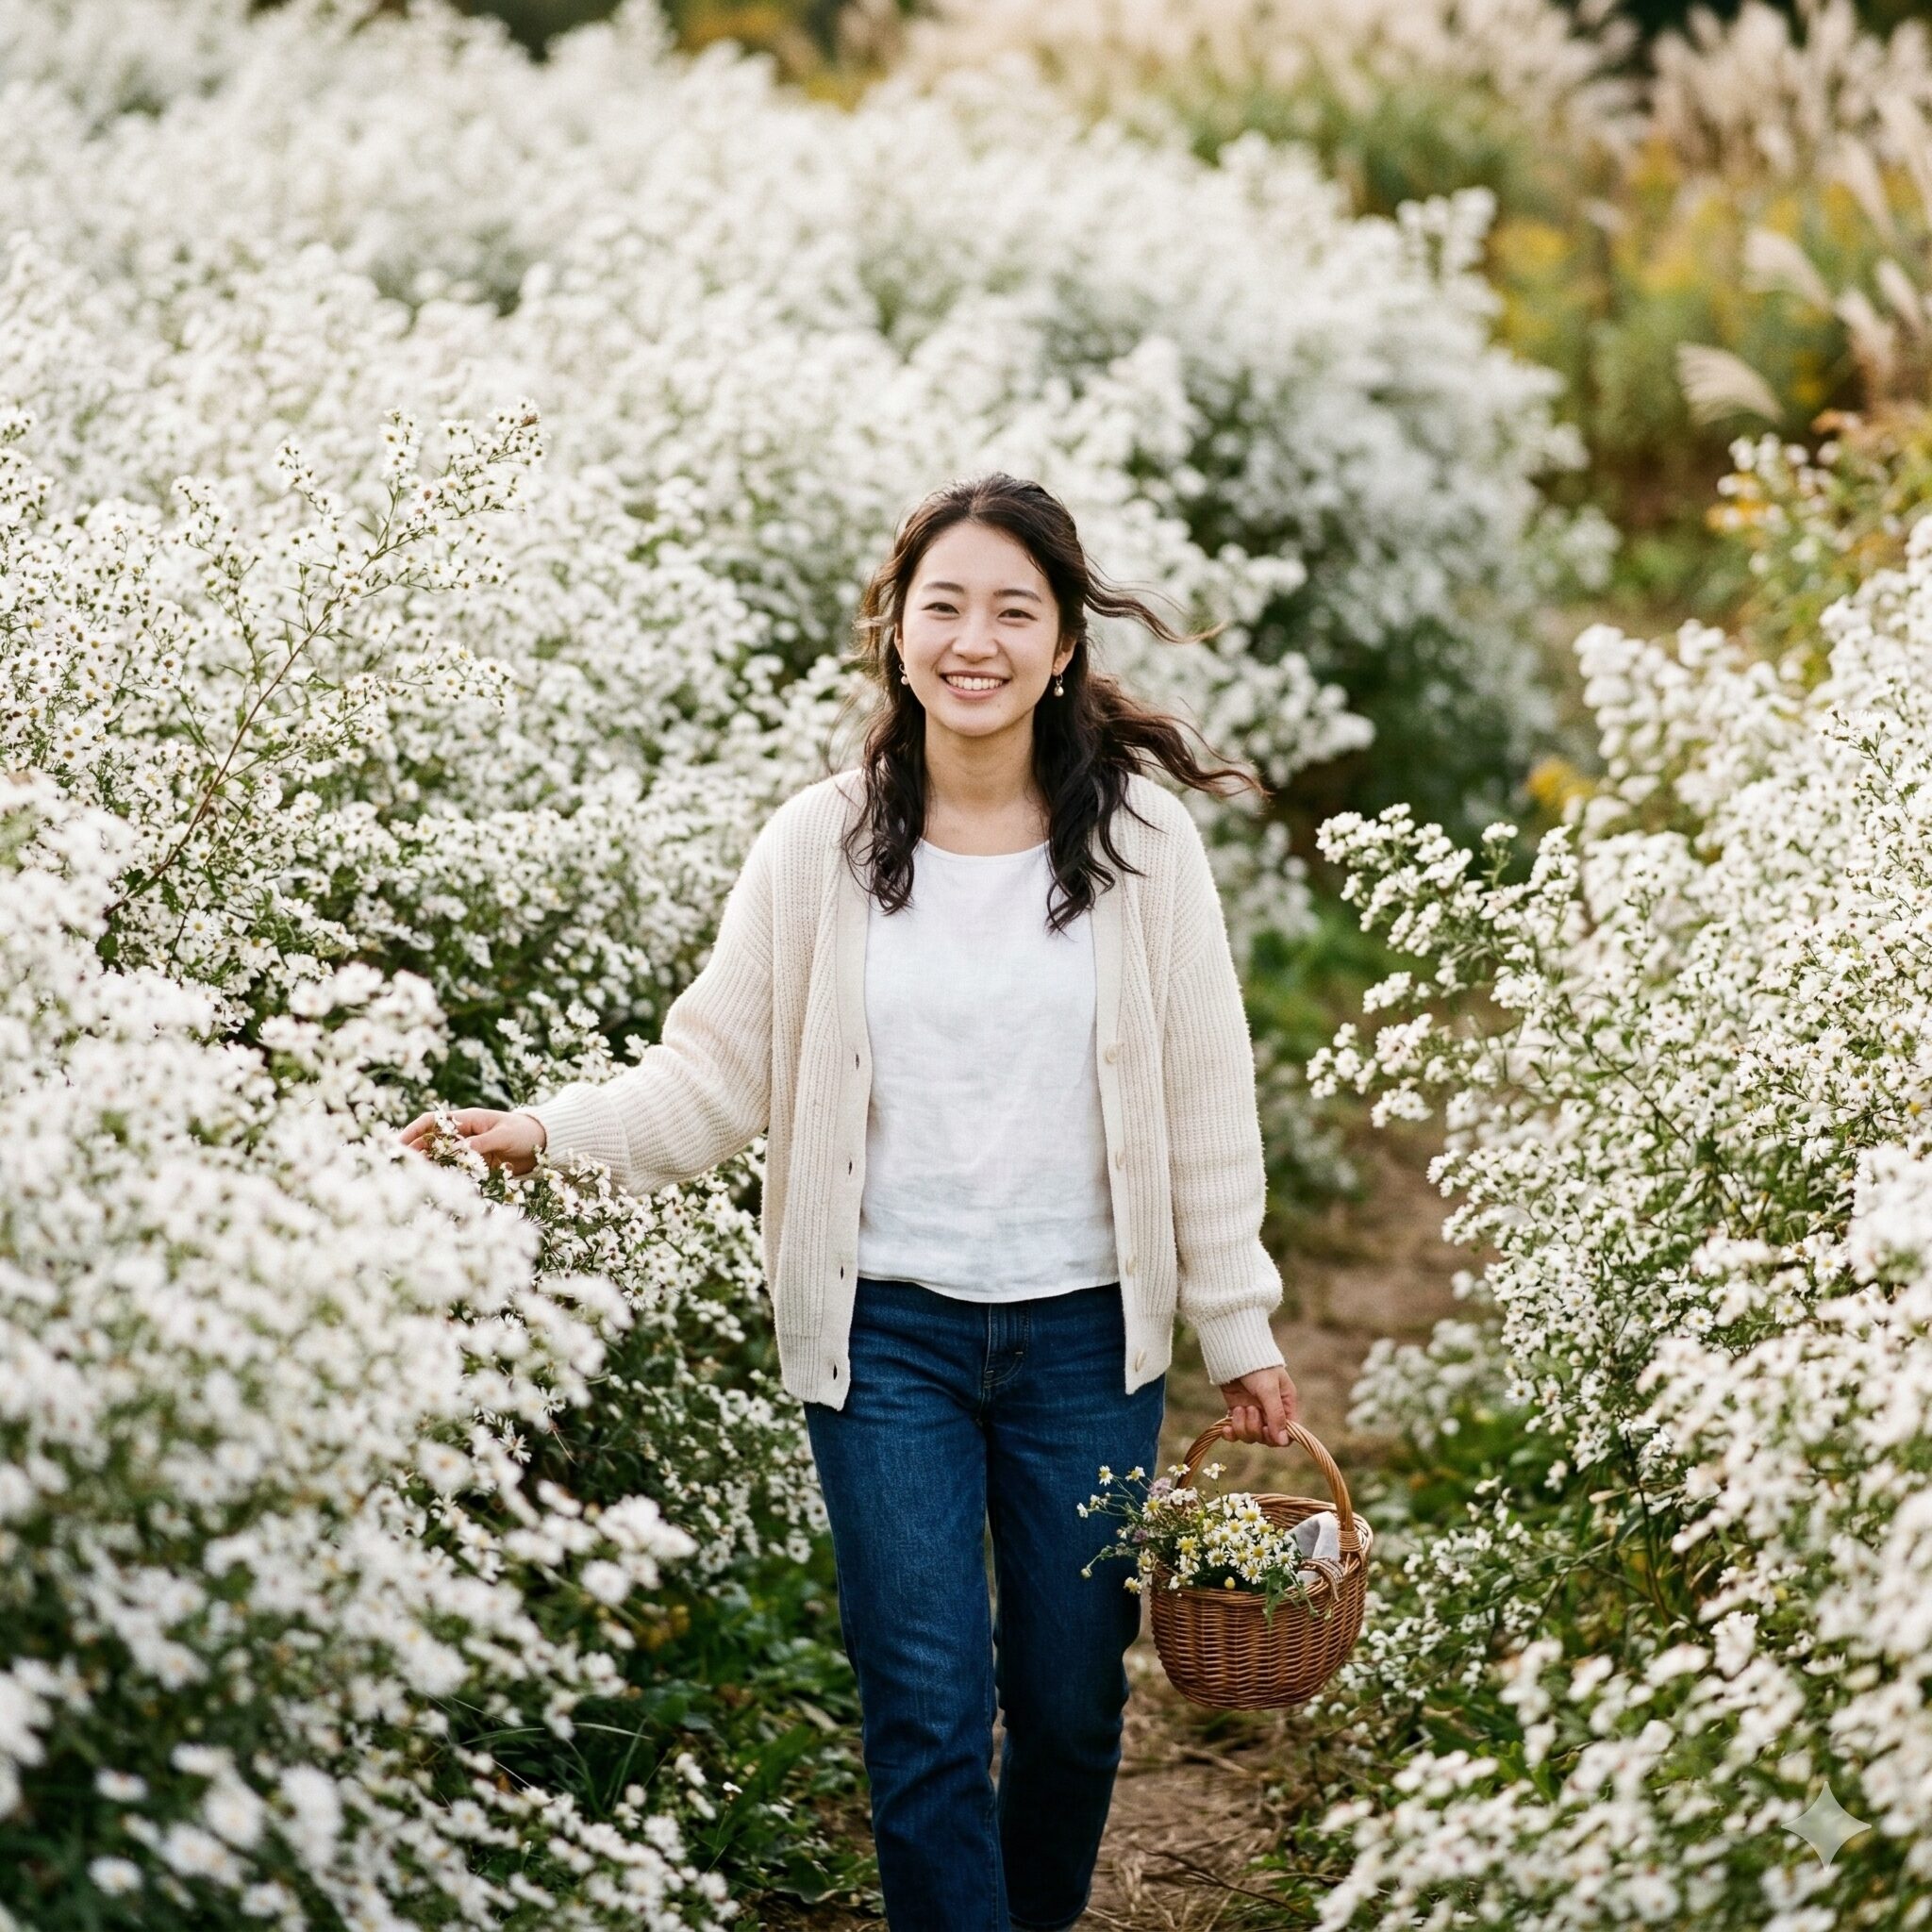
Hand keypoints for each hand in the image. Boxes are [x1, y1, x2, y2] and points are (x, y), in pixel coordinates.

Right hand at [396, 1106, 546, 1176]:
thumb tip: (461, 1149)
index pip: (433, 1121)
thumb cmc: (524, 1132)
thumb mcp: (504, 1135)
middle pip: (431, 1140)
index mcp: (467, 1118)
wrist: (542, 1143)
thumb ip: (483, 1142)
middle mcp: (463, 1133)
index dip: (413, 1130)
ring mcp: (467, 1149)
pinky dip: (444, 1175)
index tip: (398, 1143)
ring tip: (411, 1177)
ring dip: (426, 1165)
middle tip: (399, 1166)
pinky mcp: (474, 1164)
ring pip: (439, 1156)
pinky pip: (454, 1169)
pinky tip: (434, 1183)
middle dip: (413, 1151)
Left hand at [1217, 1364, 1298, 1447]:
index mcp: (1285, 1405)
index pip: (1287, 1433)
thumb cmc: (1257, 1367)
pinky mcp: (1236, 1412)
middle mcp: (1270, 1412)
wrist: (1234, 1352)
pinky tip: (1225, 1428)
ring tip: (1239, 1408)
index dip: (1276, 1437)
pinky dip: (1230, 1433)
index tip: (1265, 1429)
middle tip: (1250, 1409)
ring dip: (1242, 1427)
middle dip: (1255, 1429)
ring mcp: (1253, 1412)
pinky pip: (1235, 1432)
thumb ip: (1276, 1415)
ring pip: (1250, 1436)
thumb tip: (1282, 1441)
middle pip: (1266, 1438)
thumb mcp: (1269, 1389)